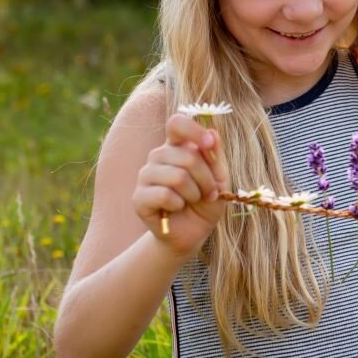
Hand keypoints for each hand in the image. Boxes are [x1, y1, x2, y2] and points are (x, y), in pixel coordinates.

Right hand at [133, 113, 229, 255]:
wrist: (192, 233)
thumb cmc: (205, 202)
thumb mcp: (219, 178)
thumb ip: (215, 156)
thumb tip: (214, 132)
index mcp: (176, 147)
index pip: (177, 124)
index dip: (194, 131)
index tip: (209, 144)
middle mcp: (158, 157)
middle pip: (186, 155)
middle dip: (207, 178)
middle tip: (210, 193)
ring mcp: (145, 176)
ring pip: (177, 176)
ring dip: (194, 193)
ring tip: (193, 201)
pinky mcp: (139, 197)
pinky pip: (165, 195)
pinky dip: (179, 205)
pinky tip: (176, 209)